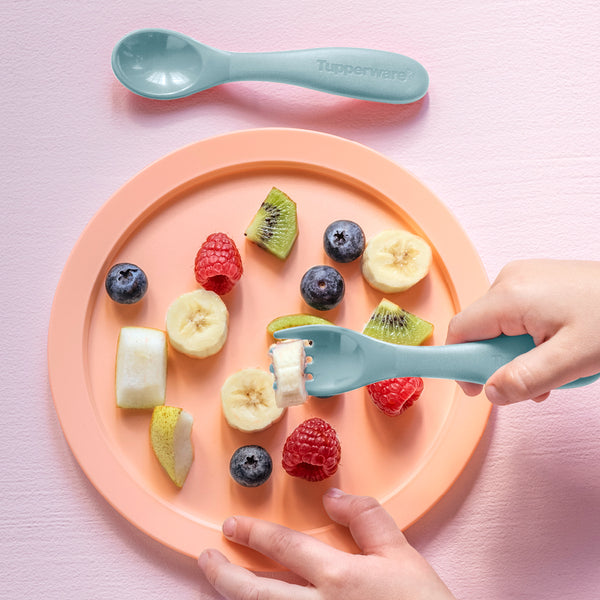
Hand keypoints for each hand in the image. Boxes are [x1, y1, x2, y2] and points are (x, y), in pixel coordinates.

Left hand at [198, 488, 454, 599]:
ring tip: (215, 587)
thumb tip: (332, 495)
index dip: (254, 534)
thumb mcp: (402, 555)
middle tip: (206, 559)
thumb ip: (366, 519)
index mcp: (338, 579)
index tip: (231, 527)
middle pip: (257, 593)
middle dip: (226, 575)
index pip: (284, 548)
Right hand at [446, 259, 599, 403]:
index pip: (460, 331)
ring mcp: (522, 276)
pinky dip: (526, 336)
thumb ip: (526, 378)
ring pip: (498, 324)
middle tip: (532, 381)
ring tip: (552, 366)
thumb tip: (490, 392)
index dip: (461, 363)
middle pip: (479, 329)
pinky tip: (554, 348)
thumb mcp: (572, 360)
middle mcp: (509, 279)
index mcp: (509, 296)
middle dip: (498, 361)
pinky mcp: (535, 279)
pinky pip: (514, 313)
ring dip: (516, 352)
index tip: (476, 389)